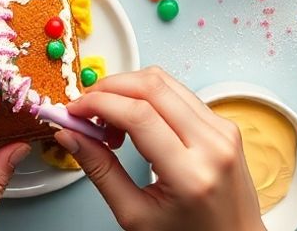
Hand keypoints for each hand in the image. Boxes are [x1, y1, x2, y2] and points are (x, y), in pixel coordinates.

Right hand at [53, 67, 264, 230]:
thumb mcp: (136, 215)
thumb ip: (101, 171)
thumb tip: (71, 136)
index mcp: (192, 174)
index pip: (139, 116)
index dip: (99, 104)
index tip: (74, 111)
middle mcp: (213, 145)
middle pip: (152, 87)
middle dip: (109, 88)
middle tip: (86, 110)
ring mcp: (223, 130)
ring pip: (166, 81)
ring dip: (127, 89)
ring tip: (109, 121)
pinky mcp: (226, 123)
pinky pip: (180, 93)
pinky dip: (148, 97)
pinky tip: (135, 121)